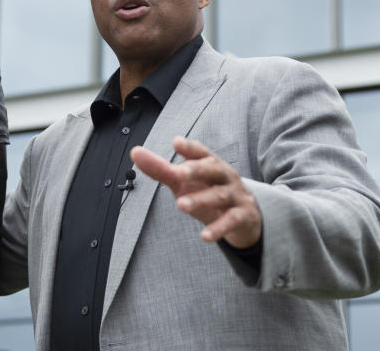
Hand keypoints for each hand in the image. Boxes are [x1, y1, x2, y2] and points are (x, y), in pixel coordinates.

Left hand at [131, 136, 261, 248]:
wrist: (245, 214)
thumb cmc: (208, 190)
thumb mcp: (185, 181)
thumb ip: (161, 168)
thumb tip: (135, 152)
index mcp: (210, 163)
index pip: (201, 152)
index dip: (190, 147)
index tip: (176, 142)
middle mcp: (225, 175)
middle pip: (213, 169)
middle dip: (196, 170)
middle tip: (178, 174)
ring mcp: (236, 195)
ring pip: (219, 195)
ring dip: (201, 200)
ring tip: (180, 205)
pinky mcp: (243, 215)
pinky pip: (232, 220)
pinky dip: (219, 228)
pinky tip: (204, 236)